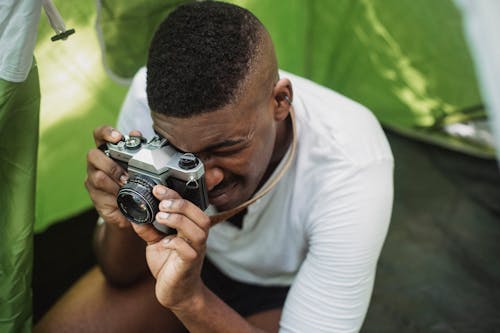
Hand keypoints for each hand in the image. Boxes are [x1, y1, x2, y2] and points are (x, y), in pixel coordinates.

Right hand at [84, 126, 140, 227]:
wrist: (130, 208)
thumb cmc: (133, 182)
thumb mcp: (138, 165)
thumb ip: (136, 149)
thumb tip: (135, 133)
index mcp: (107, 151)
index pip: (100, 135)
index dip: (106, 132)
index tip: (117, 137)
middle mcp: (96, 163)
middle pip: (93, 155)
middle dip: (111, 165)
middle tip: (126, 175)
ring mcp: (93, 179)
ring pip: (98, 176)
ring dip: (115, 182)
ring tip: (127, 187)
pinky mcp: (94, 195)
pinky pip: (101, 193)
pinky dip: (114, 194)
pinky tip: (122, 196)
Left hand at [131, 184, 210, 310]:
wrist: (176, 293)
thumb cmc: (169, 266)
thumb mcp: (155, 243)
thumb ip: (148, 229)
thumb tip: (135, 214)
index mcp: (190, 228)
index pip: (190, 205)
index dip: (174, 195)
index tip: (157, 189)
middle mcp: (197, 238)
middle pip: (200, 215)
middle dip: (180, 205)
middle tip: (161, 205)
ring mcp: (196, 251)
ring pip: (198, 230)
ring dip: (179, 220)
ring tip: (161, 217)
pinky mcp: (190, 265)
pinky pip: (189, 250)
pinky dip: (175, 242)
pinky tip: (164, 242)